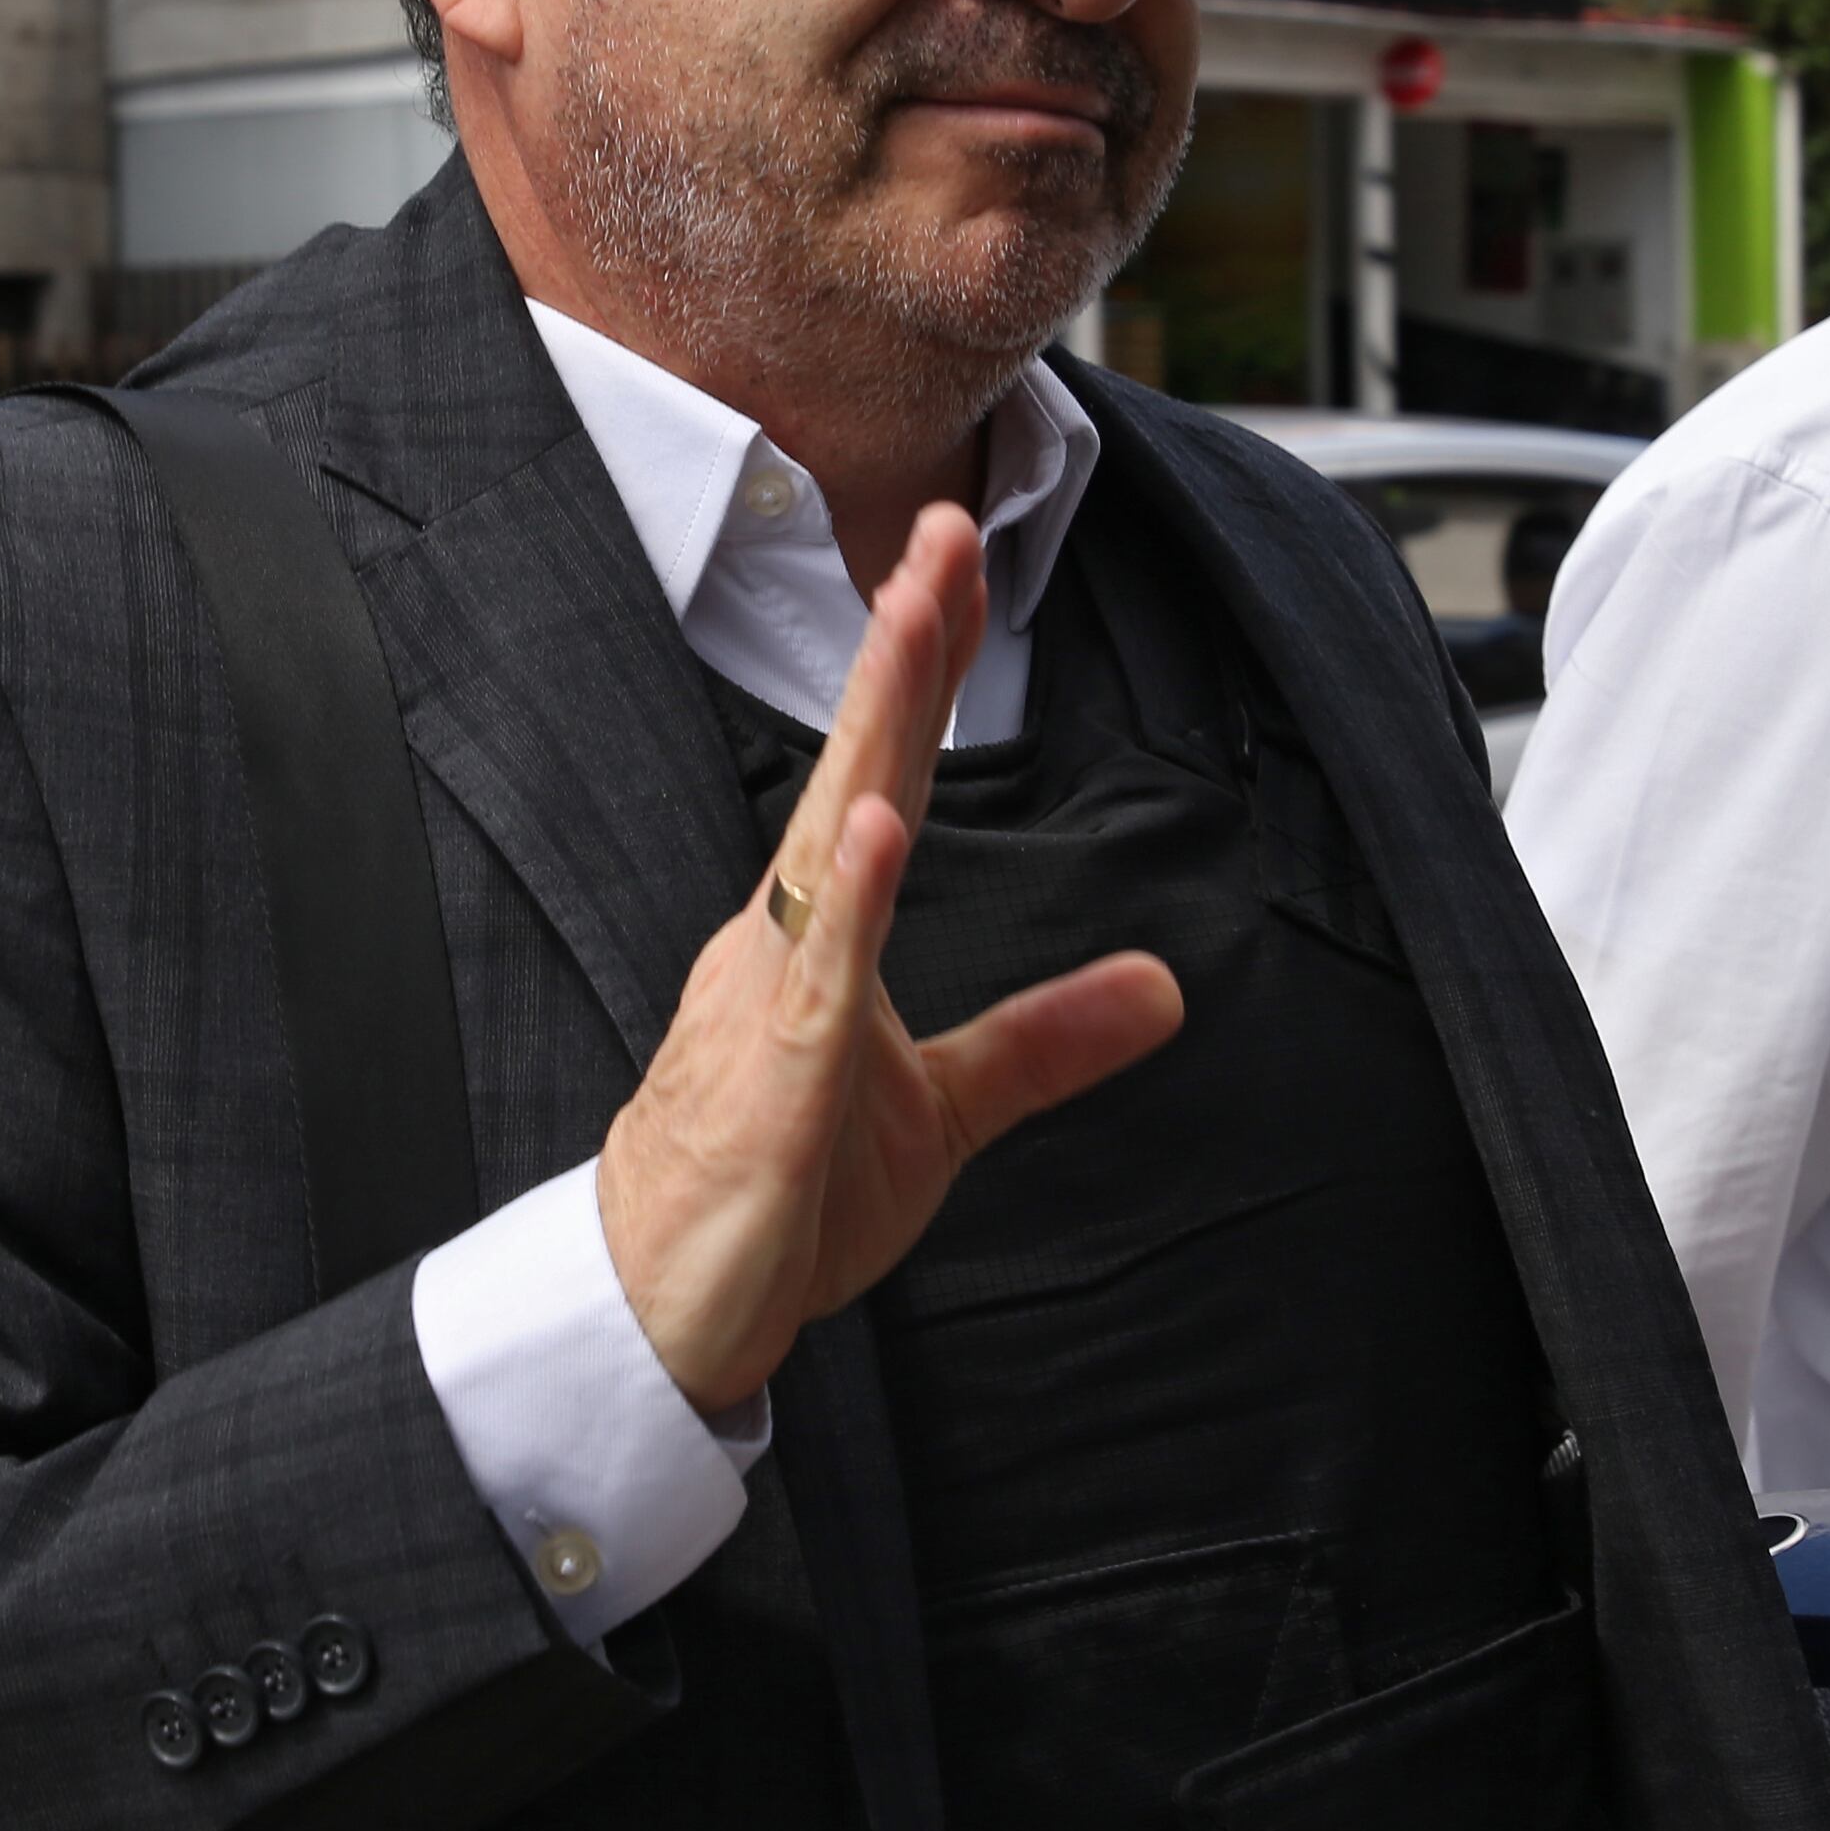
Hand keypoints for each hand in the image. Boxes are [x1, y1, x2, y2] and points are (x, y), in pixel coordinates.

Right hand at [592, 502, 1185, 1413]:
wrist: (663, 1303)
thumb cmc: (780, 1197)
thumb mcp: (943, 1112)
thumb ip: (1044, 1041)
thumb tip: (1165, 986)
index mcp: (819, 929)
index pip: (886, 771)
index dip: (926, 667)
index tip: (960, 557)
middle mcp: (784, 935)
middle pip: (855, 767)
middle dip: (900, 646)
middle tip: (937, 527)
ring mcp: (770, 998)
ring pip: (830, 837)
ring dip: (873, 724)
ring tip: (910, 617)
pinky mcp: (772, 1080)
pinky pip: (811, 973)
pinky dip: (848, 896)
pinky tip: (875, 820)